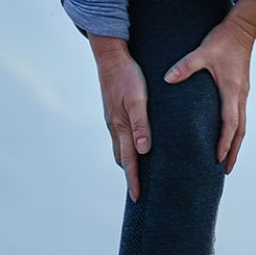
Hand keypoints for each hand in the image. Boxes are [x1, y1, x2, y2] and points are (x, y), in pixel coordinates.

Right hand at [89, 34, 150, 200]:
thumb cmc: (128, 76)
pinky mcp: (115, 112)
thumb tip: (144, 151)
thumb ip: (141, 124)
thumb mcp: (138, 100)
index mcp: (121, 126)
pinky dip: (129, 147)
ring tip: (138, 174)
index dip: (134, 180)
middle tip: (138, 193)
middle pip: (123, 158)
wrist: (111, 56)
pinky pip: (122, 136)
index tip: (137, 198)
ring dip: (129, 162)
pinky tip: (136, 146)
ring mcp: (113, 120)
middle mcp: (115, 127)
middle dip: (131, 176)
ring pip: (121, 148)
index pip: (130, 160)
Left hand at [165, 0, 255, 173]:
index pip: (230, 123)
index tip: (218, 158)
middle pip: (240, 131)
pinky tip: (227, 137)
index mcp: (230, 90)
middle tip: (225, 171)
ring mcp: (242, 94)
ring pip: (242, 126)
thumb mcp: (202, 52)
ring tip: (227, 161)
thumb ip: (185, 66)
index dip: (225, 142)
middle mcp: (239, 96)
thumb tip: (167, 80)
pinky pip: (239, 116)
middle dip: (233, 152)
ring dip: (235, 144)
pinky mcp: (240, 90)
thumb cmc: (222, 41)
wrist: (242, 29)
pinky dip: (235, 131)